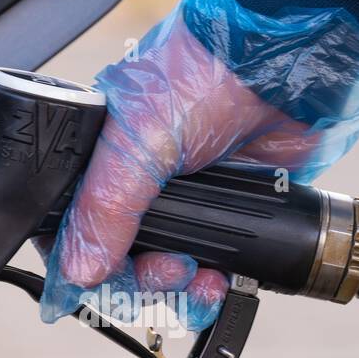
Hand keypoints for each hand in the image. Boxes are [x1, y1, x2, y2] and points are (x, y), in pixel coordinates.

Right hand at [39, 0, 358, 330]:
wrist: (285, 66)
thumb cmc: (204, 74)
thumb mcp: (139, 141)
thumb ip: (106, 208)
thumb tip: (78, 271)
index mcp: (103, 159)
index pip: (74, 228)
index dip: (84, 265)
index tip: (103, 284)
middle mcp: (140, 183)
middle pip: (121, 261)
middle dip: (144, 282)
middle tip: (172, 272)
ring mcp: (187, 200)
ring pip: (167, 271)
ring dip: (181, 292)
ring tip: (201, 283)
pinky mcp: (230, 212)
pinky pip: (213, 266)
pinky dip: (215, 284)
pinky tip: (223, 282)